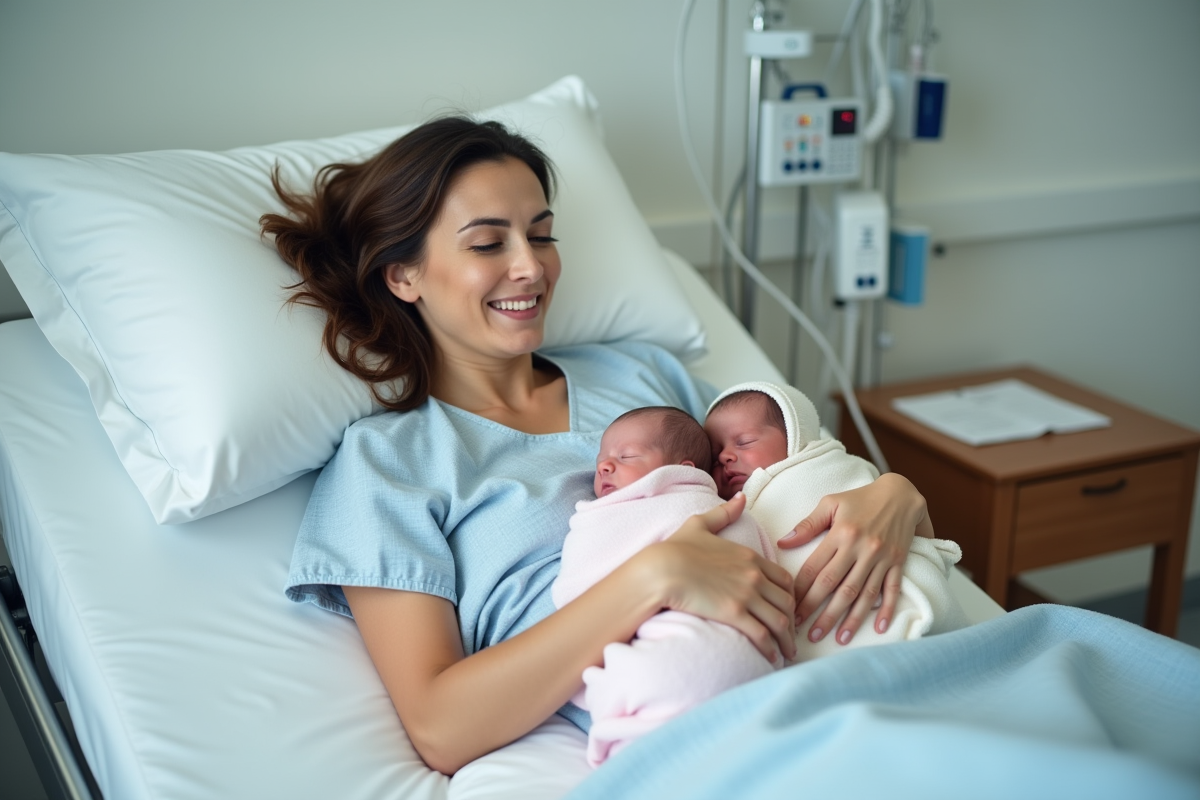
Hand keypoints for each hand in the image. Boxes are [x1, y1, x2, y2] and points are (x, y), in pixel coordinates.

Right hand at [648, 493, 796, 661]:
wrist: (660, 569)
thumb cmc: (676, 548)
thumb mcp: (700, 524)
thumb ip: (724, 513)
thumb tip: (741, 498)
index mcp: (750, 556)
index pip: (785, 579)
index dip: (791, 596)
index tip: (788, 609)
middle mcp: (754, 576)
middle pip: (788, 602)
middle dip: (793, 622)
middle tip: (791, 636)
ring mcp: (746, 596)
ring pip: (780, 622)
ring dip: (786, 641)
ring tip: (786, 654)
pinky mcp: (735, 614)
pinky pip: (763, 635)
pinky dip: (771, 649)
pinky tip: (771, 659)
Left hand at [778, 473, 930, 644]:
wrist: (900, 494)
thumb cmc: (860, 498)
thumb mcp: (831, 503)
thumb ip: (807, 525)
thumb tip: (783, 542)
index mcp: (840, 534)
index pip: (816, 569)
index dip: (802, 592)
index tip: (790, 610)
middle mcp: (860, 548)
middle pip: (837, 586)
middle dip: (821, 613)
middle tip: (806, 634)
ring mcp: (881, 557)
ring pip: (863, 593)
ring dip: (850, 618)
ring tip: (838, 639)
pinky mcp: (898, 562)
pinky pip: (892, 589)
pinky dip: (886, 609)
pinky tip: (878, 628)